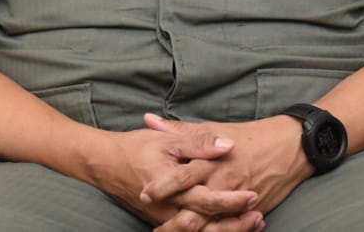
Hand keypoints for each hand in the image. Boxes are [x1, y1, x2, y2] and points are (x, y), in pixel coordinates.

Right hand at [81, 123, 262, 227]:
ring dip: (227, 230)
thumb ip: (198, 143)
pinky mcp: (162, 220)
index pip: (207, 201)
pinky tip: (229, 225)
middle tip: (258, 216)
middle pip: (207, 226)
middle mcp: (169, 211)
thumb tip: (227, 145)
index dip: (232, 200)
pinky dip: (211, 230)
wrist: (104, 164)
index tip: (253, 195)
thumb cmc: (136, 148)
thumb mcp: (167, 141)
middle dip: (235, 224)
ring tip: (253, 223)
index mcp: (173, 190)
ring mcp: (165, 219)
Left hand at [142, 114, 310, 226]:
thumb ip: (178, 129)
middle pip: (195, 207)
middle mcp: (224, 182)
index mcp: (213, 160)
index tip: (144, 193)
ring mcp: (238, 199)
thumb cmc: (246, 136)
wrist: (289, 148)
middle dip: (174, 220)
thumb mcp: (211, 127)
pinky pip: (231, 228)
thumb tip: (148, 119)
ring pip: (212, 223)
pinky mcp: (250, 211)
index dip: (163, 186)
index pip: (183, 175)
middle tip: (156, 228)